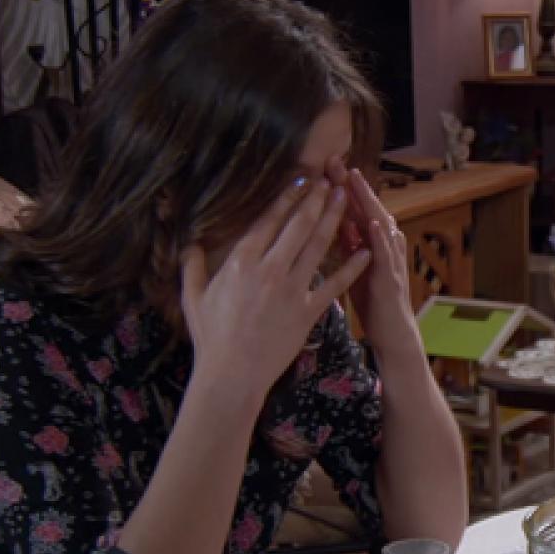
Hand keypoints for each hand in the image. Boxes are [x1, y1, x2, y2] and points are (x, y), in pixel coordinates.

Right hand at [181, 177, 370, 397]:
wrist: (232, 374)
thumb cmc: (211, 337)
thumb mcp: (193, 297)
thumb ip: (192, 265)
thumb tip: (189, 241)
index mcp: (241, 262)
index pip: (269, 219)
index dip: (288, 196)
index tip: (302, 179)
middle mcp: (269, 269)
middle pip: (298, 225)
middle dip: (317, 199)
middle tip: (331, 180)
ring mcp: (290, 289)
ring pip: (318, 246)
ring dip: (334, 219)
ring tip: (345, 199)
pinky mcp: (308, 311)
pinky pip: (334, 284)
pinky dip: (351, 267)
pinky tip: (365, 251)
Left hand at [325, 157, 415, 350]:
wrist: (394, 334)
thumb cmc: (373, 301)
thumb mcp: (354, 266)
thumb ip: (347, 243)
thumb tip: (330, 219)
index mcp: (369, 242)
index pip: (353, 207)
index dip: (339, 186)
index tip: (322, 165)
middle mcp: (384, 245)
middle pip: (367, 208)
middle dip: (352, 184)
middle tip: (335, 160)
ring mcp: (391, 260)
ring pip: (380, 224)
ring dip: (368, 202)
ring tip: (355, 180)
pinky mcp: (393, 279)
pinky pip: (387, 256)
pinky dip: (380, 239)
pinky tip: (373, 223)